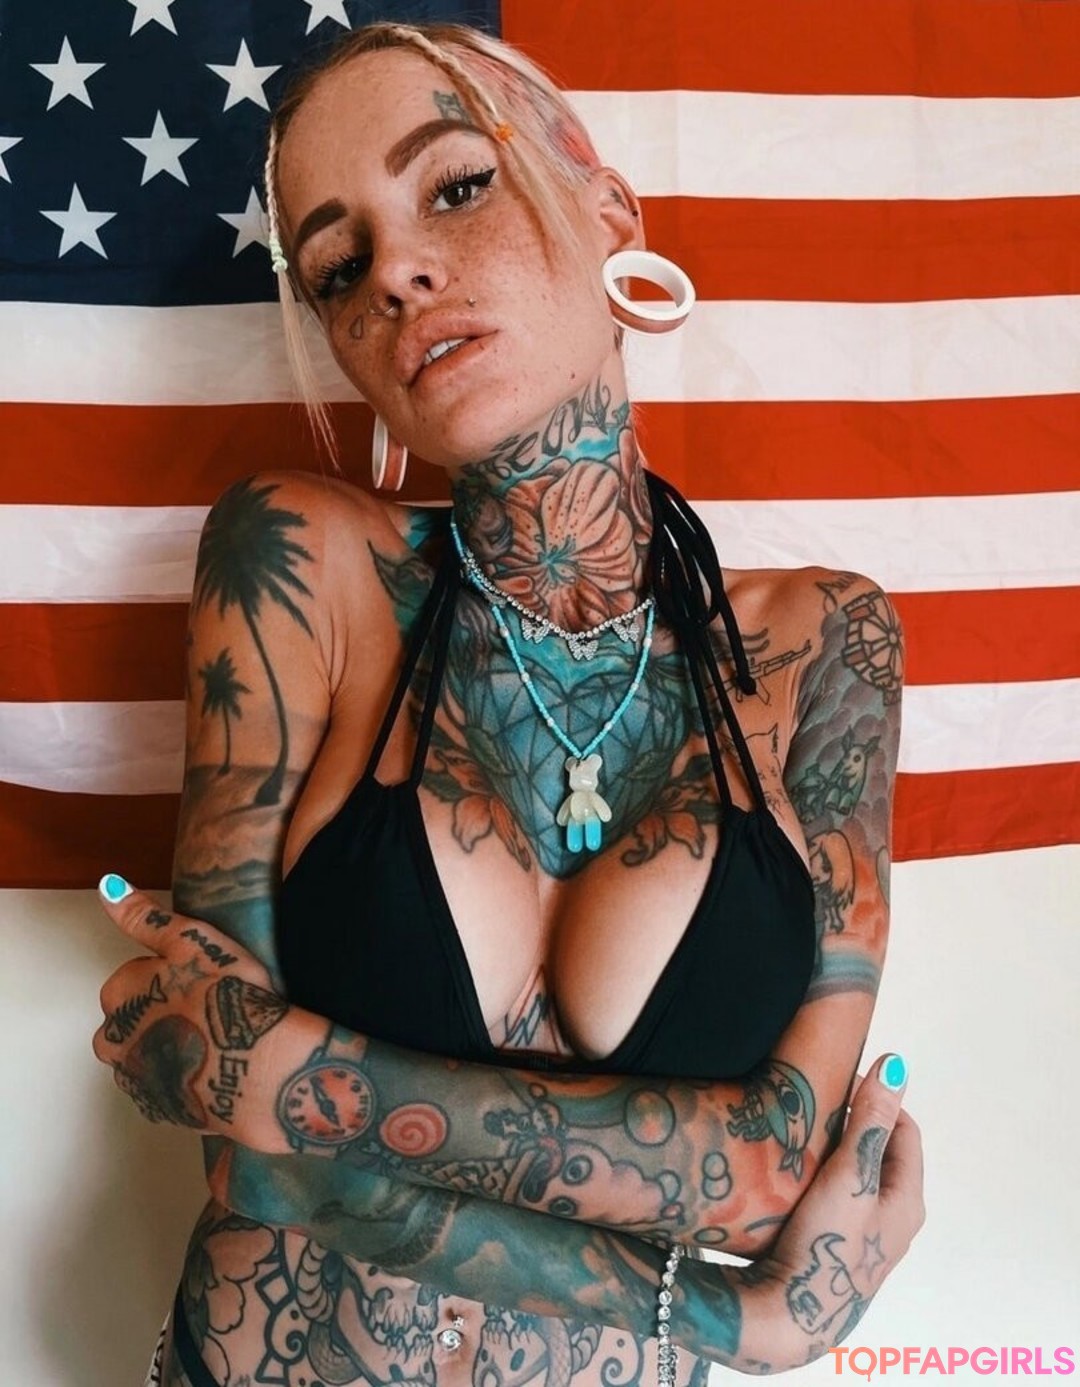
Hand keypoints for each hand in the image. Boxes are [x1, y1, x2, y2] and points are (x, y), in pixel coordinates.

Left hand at [92, 874, 321, 1148]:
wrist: (261, 1066)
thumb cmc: (228, 995)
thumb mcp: (190, 939)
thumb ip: (144, 916)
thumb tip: (106, 886)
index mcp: (116, 995)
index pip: (132, 978)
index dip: (169, 976)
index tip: (199, 979)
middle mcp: (113, 1041)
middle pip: (133, 1020)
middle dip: (161, 1014)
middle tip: (208, 1007)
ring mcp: (136, 1081)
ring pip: (148, 1054)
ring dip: (172, 1046)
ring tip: (216, 1038)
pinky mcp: (162, 1111)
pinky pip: (167, 1088)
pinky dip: (185, 1078)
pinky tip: (217, 1066)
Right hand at [741, 1053, 924, 1368]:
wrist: (790, 1314)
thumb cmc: (827, 1243)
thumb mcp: (850, 1174)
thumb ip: (870, 1119)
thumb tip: (897, 1065)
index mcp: (908, 1199)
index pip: (904, 1129)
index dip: (876, 1099)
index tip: (838, 1083)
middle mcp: (895, 1217)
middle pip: (881, 1151)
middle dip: (853, 1122)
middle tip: (816, 1106)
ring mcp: (867, 1234)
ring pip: (857, 1173)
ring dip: (835, 1149)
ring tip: (802, 1133)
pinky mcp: (840, 1244)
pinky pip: (838, 1194)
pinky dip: (823, 1173)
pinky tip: (794, 1171)